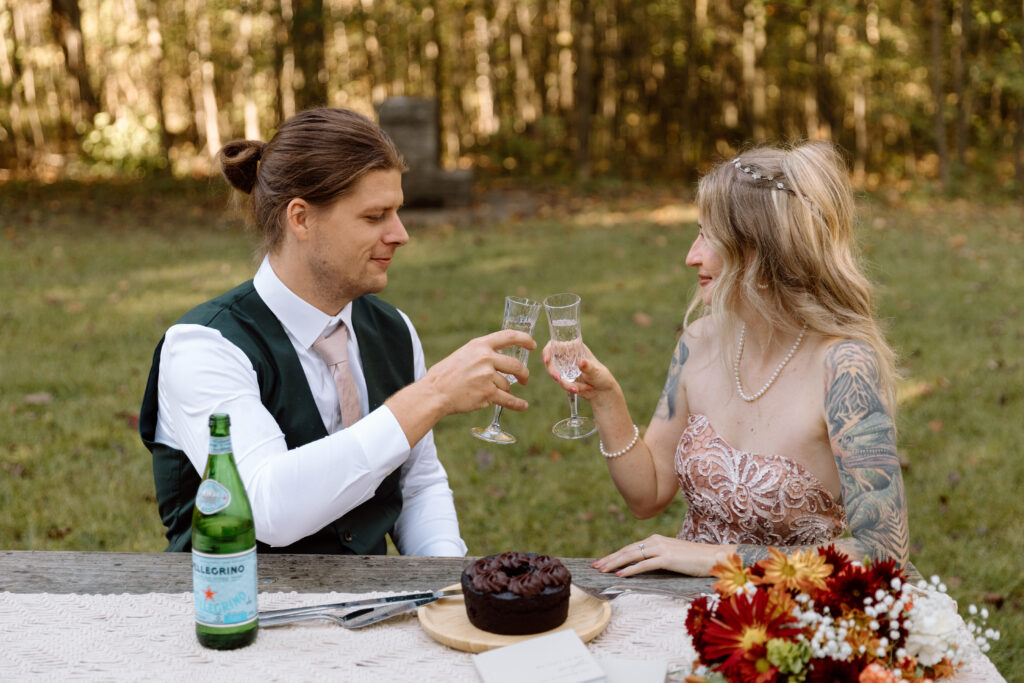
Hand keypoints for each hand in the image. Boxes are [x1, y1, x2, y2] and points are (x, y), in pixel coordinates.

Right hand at [423, 329, 535, 415]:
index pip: (508, 336)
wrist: (435, 392)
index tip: (532, 345)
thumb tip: (497, 358)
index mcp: (480, 345)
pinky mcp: (488, 394)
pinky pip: (508, 399)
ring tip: (495, 394)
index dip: (524, 339)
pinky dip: (517, 404)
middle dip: (523, 374)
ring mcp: (487, 376)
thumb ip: (481, 354)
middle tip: (524, 379)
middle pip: (516, 365)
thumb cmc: (445, 375)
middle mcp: (486, 358)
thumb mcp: (463, 354)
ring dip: (505, 391)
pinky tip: (523, 405)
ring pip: (507, 384)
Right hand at [541, 341, 617, 403]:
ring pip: (555, 374)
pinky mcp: (564, 379)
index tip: (546, 360)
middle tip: (559, 378)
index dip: (547, 351)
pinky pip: (561, 383)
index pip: (555, 346)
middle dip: (553, 371)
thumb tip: (581, 362)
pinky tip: (579, 389)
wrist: (602, 392)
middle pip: (550, 361)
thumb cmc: (601, 376)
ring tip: (577, 389)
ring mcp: (564, 368)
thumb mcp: (596, 371)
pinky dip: (569, 387)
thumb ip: (588, 367)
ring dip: (565, 382)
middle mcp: (567, 357)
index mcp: (574, 348)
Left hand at [591, 534, 730, 577]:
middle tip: (594, 566)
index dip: (614, 555)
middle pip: (627, 550)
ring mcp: (661, 549)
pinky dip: (630, 570)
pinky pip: (644, 565)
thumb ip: (658, 558)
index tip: (601, 562)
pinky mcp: (667, 559)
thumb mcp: (673, 556)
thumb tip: (644, 566)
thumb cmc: (695, 560)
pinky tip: (619, 575)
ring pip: (632, 556)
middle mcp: (656, 541)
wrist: (714, 557)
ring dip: (614, 563)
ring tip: (601, 570)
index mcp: (656, 540)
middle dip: (609, 558)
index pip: (630, 548)